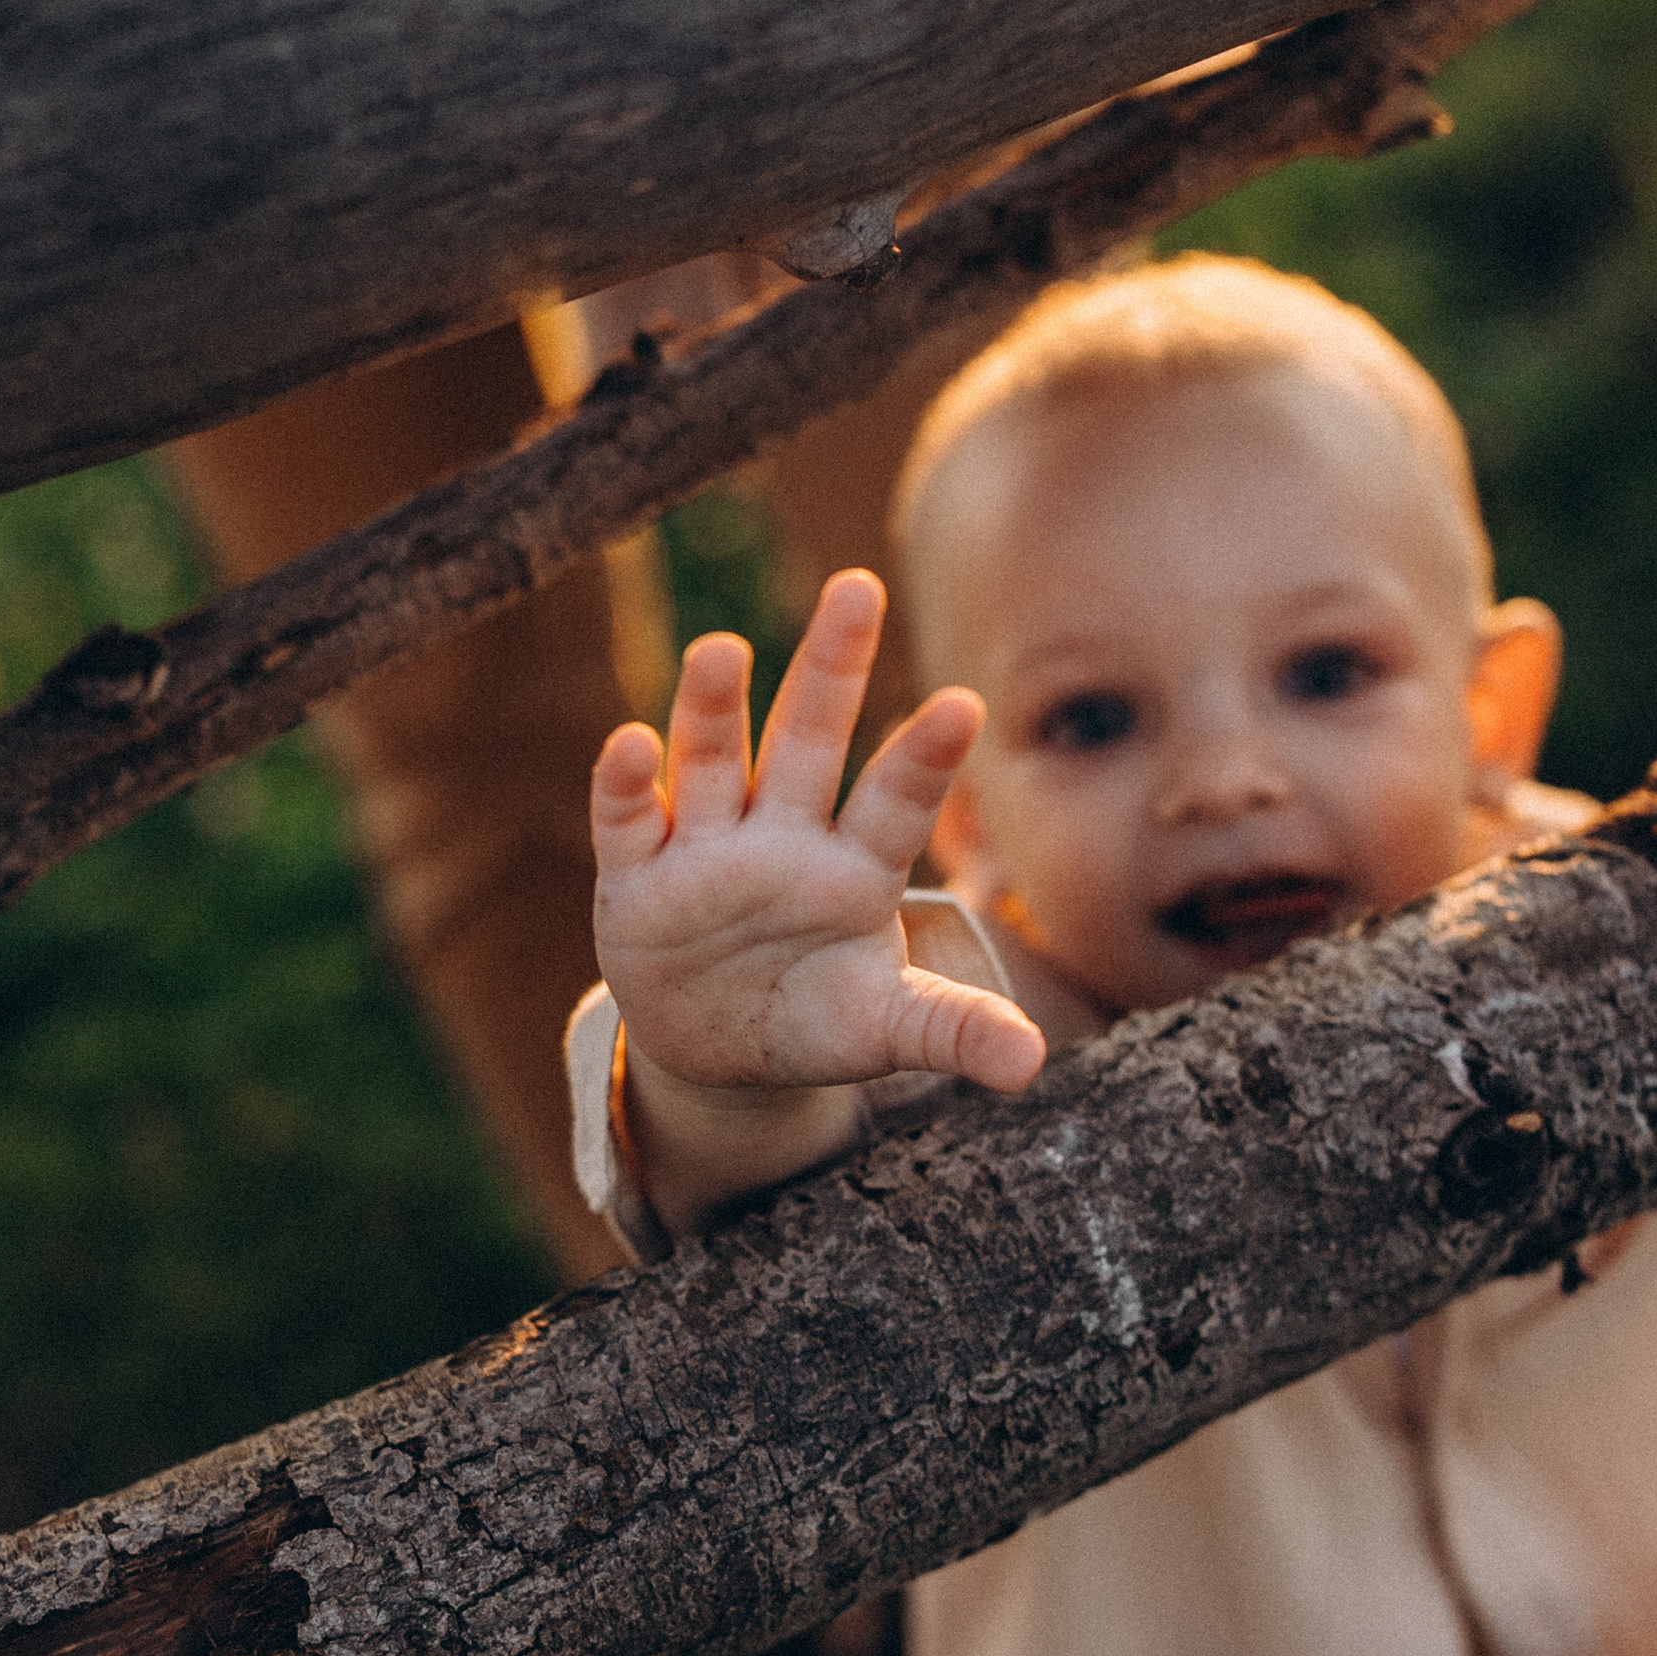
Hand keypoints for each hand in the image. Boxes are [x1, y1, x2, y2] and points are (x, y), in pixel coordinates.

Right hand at [593, 570, 1045, 1104]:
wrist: (720, 1050)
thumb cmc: (817, 1018)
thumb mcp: (885, 1032)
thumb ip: (951, 1030)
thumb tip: (1029, 1065)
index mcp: (855, 867)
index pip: (896, 801)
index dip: (925, 759)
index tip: (965, 706)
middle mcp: (783, 837)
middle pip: (807, 740)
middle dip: (831, 668)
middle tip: (860, 589)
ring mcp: (708, 851)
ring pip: (713, 762)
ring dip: (713, 709)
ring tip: (722, 650)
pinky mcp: (637, 880)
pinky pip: (629, 823)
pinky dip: (627, 786)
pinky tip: (631, 744)